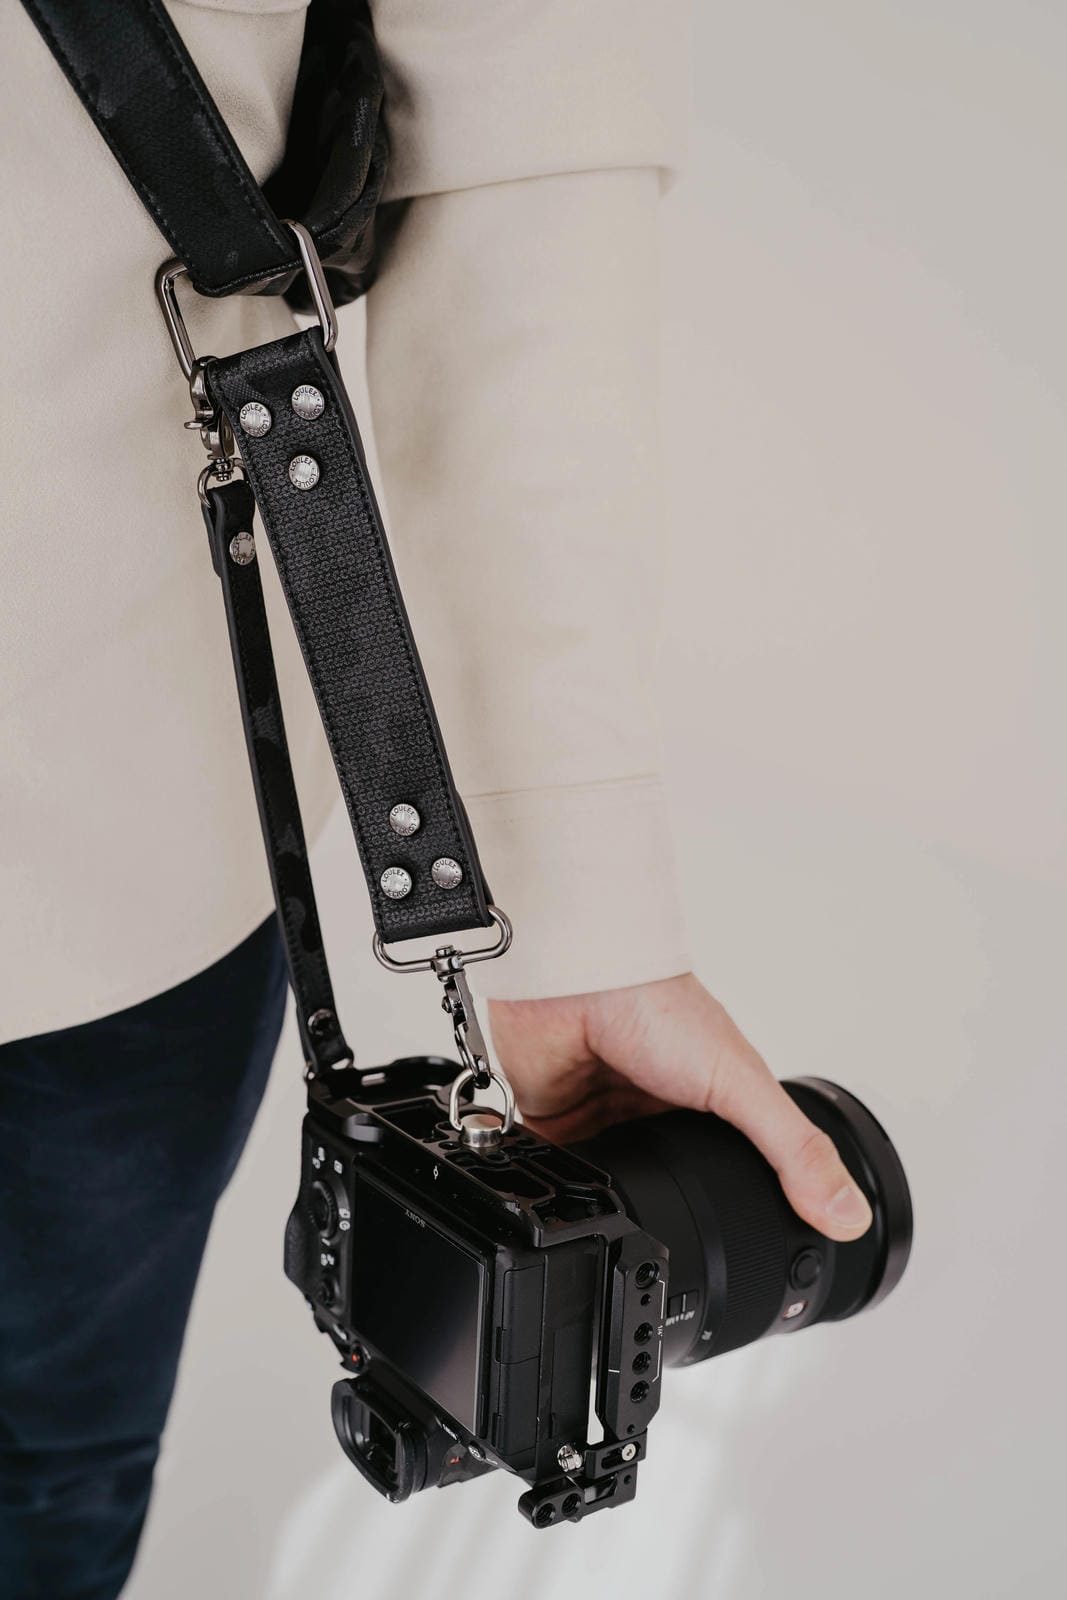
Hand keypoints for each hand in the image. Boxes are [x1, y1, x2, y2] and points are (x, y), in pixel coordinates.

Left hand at [488, 973, 871, 1241]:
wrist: (576, 981)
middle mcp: (653, 1111)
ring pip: (611, 1186)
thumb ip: (793, 1151)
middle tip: (672, 1247)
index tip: (751, 1256)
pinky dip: (563, 1190)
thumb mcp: (742, 1085)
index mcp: (705, 1104)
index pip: (728, 1169)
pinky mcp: (556, 1123)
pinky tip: (570, 1204)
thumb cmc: (656, 1007)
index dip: (736, 1209)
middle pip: (665, 1183)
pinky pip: (558, 1174)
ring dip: (610, 1200)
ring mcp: (603, 1118)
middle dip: (665, 1209)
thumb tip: (849, 1214)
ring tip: (618, 1222)